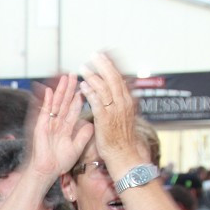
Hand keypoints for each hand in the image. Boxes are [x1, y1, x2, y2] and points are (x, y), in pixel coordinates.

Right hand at [27, 73, 93, 179]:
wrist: (48, 170)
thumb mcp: (77, 147)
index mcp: (66, 127)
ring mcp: (49, 124)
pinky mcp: (41, 127)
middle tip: (75, 74)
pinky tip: (51, 91)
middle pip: (65, 102)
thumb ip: (83, 135)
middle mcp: (57, 123)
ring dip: (61, 90)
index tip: (85, 86)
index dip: (79, 98)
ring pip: (57, 103)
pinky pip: (45, 112)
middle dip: (70, 89)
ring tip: (65, 77)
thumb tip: (91, 124)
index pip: (74, 109)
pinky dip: (48, 101)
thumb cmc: (60, 162)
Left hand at [78, 54, 138, 169]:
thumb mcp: (123, 117)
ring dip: (93, 76)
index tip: (102, 57)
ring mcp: (114, 111)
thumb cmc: (121, 138)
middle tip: (94, 55)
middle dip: (103, 65)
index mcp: (126, 102)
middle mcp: (122, 103)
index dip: (110, 67)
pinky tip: (82, 86)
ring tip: (83, 68)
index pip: (118, 79)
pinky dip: (90, 92)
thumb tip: (116, 94)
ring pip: (104, 88)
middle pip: (113, 79)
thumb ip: (119, 104)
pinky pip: (97, 102)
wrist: (124, 154)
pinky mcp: (105, 119)